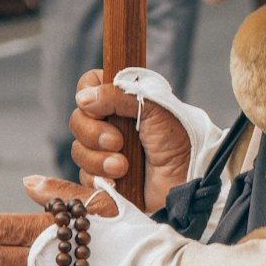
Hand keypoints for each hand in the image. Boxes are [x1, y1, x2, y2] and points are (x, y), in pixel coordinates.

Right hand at [70, 69, 191, 212]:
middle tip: (118, 142)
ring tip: (123, 167)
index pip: (89, 85)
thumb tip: (83, 98)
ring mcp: (106, 150)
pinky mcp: (105, 176)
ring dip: (99, 159)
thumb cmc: (178, 139)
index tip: (99, 107)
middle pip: (78, 120)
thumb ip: (119, 96)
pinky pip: (84, 176)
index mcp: (123, 100)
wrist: (187, 179)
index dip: (88, 95)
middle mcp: (111, 122)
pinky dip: (99, 178)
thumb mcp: (154, 108)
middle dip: (94, 134)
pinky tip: (117, 180)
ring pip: (79, 150)